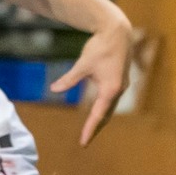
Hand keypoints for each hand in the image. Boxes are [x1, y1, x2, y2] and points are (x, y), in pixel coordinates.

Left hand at [50, 20, 131, 145]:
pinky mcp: (120, 80)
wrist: (118, 32)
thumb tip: (53, 89)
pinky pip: (112, 100)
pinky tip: (98, 111)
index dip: (90, 129)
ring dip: (101, 119)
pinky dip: (104, 108)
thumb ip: (69, 79)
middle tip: (85, 141)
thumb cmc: (100, 47)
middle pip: (106, 115)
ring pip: (110, 107)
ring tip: (92, 130)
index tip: (83, 142)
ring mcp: (121, 85)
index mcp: (110, 89)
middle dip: (96, 128)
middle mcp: (118, 90)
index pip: (98, 115)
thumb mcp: (82, 64)